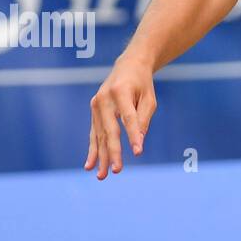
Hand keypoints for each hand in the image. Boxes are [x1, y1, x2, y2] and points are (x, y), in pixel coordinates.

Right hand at [85, 55, 157, 178]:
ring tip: (102, 175)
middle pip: (110, 130)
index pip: (128, 118)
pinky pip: (94, 133)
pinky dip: (93, 150)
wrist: (128, 66)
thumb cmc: (142, 84)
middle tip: (117, 170)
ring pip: (100, 135)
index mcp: (121, 91)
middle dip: (113, 152)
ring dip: (101, 156)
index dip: (133, 136)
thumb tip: (138, 142)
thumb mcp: (149, 98)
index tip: (138, 152)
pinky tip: (90, 165)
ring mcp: (96, 105)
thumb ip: (143, 119)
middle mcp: (104, 98)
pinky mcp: (93, 111)